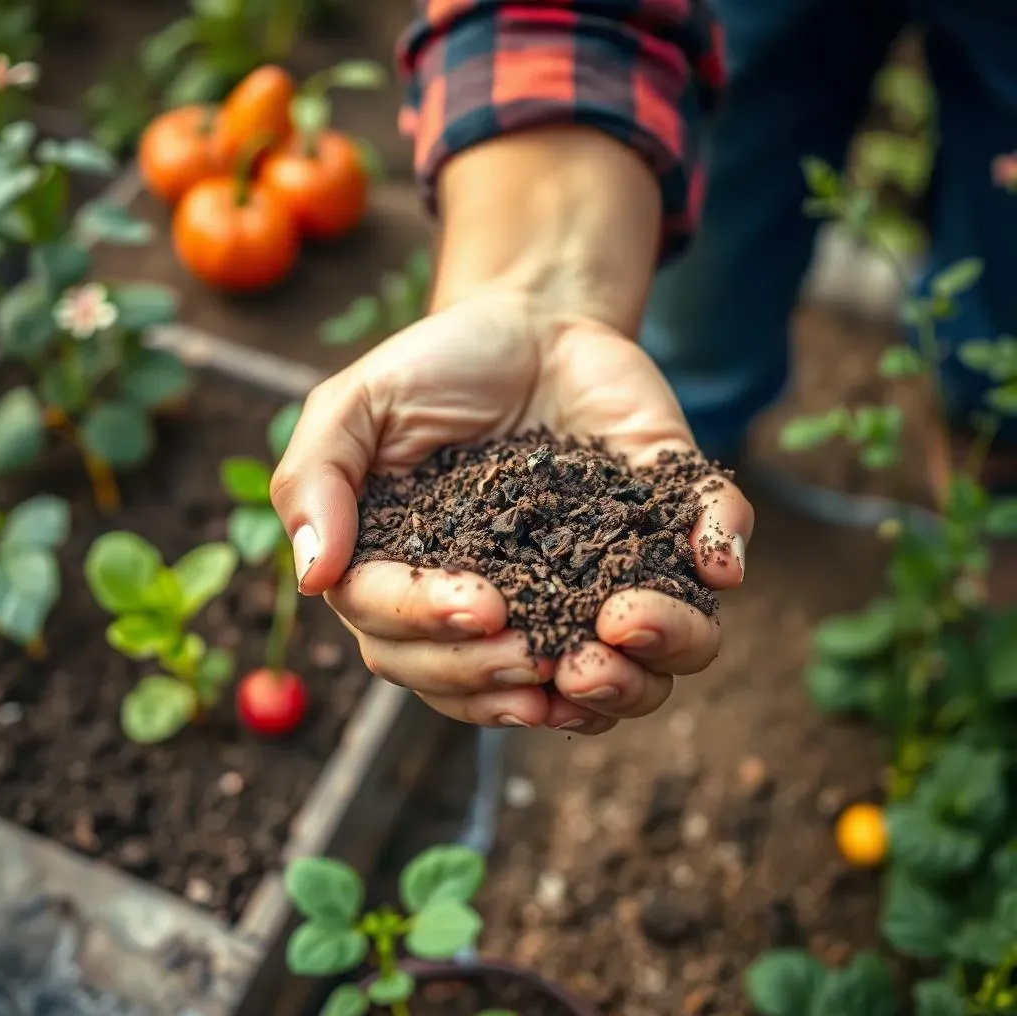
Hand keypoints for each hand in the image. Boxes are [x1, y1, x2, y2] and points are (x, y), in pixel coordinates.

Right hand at [270, 128, 753, 733]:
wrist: (534, 320)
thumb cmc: (436, 368)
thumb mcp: (357, 407)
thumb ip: (317, 479)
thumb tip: (312, 578)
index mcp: (419, 589)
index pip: (414, 651)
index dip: (446, 646)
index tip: (480, 606)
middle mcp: (502, 611)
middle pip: (503, 689)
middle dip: (525, 684)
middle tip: (550, 657)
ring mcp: (582, 591)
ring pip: (612, 685)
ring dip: (626, 686)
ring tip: (623, 640)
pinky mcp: (653, 557)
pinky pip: (693, 608)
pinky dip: (705, 599)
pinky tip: (708, 569)